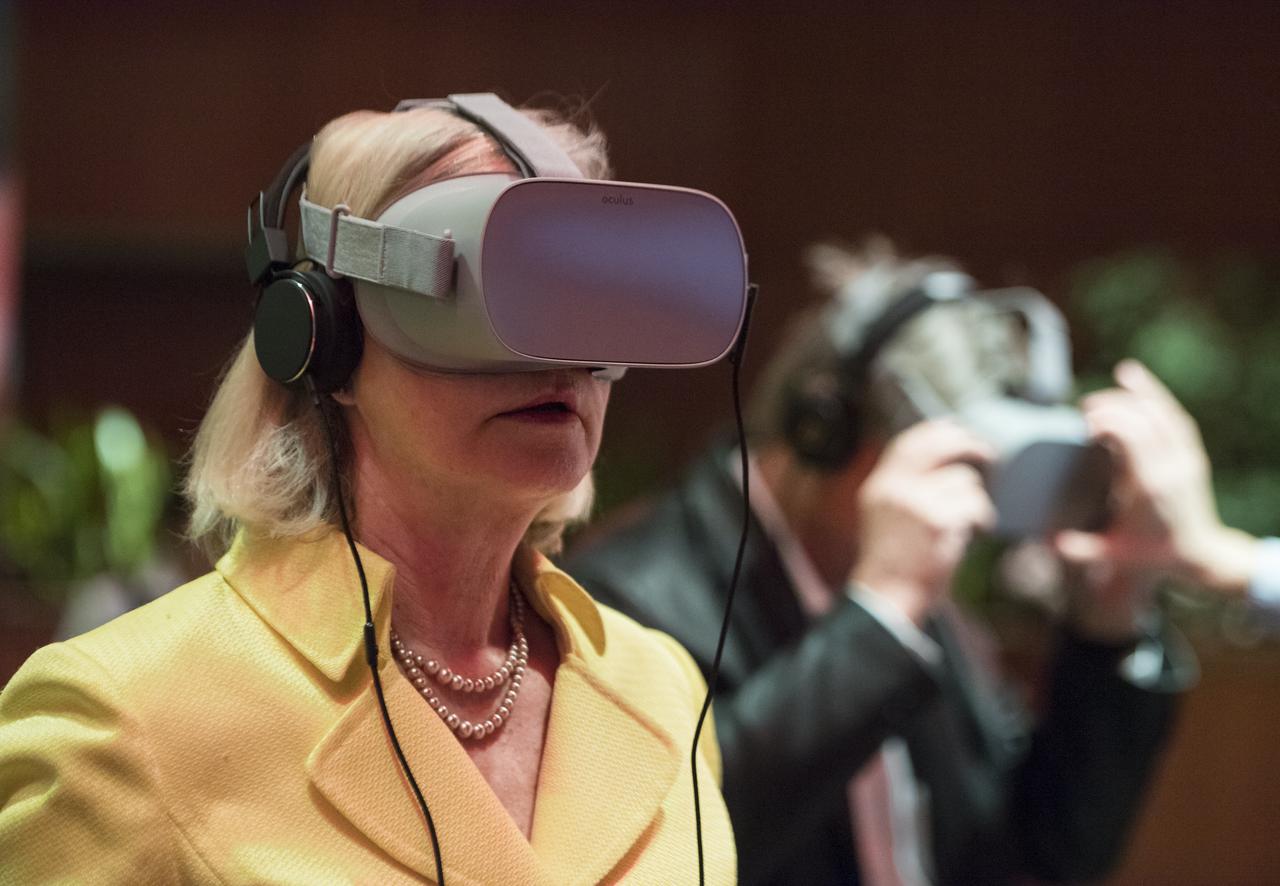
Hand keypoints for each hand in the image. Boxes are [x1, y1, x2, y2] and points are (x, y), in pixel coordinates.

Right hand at [851, 420, 996, 625]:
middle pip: (936, 447)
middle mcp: (893, 489)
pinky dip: (984, 517)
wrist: (888, 596)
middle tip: (989, 453)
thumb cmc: (893, 564)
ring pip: (964, 480)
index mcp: (878, 488)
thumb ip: (904, 491)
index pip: (905, 444)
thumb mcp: (886, 519)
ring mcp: (915, 503)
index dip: (933, 431)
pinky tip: (978, 531)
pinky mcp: (938, 520)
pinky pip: (975, 504)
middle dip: (967, 443)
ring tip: (971, 522)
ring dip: (976, 500)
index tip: (955, 426)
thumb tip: (942, 465)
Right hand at [1054, 360, 1257, 597]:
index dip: (1107, 421)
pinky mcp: (1190, 454)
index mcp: (1149, 486)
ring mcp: (1184, 458)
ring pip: (1160, 412)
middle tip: (1083, 409)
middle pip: (1143, 419)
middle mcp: (1170, 467)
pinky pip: (1173, 415)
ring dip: (1130, 395)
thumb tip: (1045, 540)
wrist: (1198, 553)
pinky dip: (1153, 393)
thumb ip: (1079, 549)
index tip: (1083, 425)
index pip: (1132, 437)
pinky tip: (1131, 376)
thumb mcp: (1113, 554)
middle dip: (1112, 406)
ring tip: (1099, 395)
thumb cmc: (1150, 553)